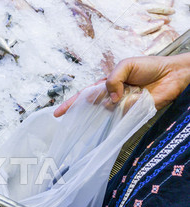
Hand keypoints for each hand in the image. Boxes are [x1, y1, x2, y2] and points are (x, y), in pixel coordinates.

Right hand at [54, 53, 189, 117]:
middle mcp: (111, 97)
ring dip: (110, 105)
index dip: (71, 104)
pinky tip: (128, 104)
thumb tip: (111, 98)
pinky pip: (122, 116)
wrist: (172, 75)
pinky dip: (123, 110)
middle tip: (70, 118)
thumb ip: (113, 78)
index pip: (85, 94)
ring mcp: (121, 107)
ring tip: (126, 94)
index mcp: (106, 84)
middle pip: (91, 106)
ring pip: (106, 111)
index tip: (57, 113)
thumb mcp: (126, 65)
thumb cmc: (149, 67)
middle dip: (81, 111)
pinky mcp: (132, 114)